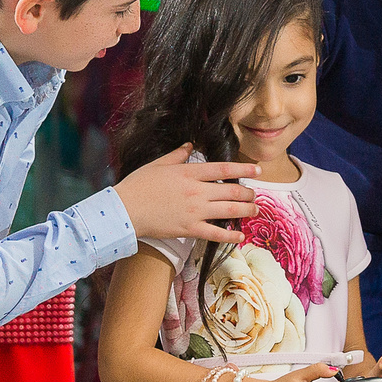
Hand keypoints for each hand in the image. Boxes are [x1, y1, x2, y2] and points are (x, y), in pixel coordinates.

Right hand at [116, 144, 261, 243]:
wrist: (124, 210)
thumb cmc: (138, 185)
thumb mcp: (157, 164)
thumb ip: (177, 155)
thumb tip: (189, 146)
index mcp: (189, 173)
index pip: (223, 169)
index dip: (243, 169)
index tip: (257, 170)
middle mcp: (196, 191)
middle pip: (232, 191)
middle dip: (249, 193)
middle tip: (255, 195)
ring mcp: (195, 211)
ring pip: (230, 210)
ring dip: (247, 210)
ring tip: (255, 209)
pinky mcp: (190, 229)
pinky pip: (216, 233)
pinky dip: (231, 235)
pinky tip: (241, 235)